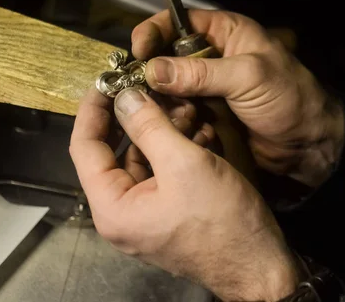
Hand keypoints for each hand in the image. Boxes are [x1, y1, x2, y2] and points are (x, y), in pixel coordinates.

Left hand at [70, 88, 300, 300]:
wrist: (259, 264)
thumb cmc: (222, 221)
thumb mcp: (184, 164)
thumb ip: (149, 126)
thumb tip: (124, 97)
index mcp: (113, 207)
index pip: (84, 147)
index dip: (93, 109)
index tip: (105, 80)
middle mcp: (122, 213)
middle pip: (114, 151)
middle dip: (137, 118)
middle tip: (154, 90)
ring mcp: (145, 214)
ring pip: (142, 158)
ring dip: (162, 132)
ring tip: (188, 112)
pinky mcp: (167, 211)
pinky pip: (161, 172)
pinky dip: (176, 150)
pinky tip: (199, 134)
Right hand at [131, 10, 344, 186]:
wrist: (308, 144)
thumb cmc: (291, 98)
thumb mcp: (248, 76)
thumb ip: (200, 73)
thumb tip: (154, 70)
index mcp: (226, 33)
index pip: (179, 21)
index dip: (155, 31)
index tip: (138, 50)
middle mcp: (213, 56)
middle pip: (167, 55)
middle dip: (152, 71)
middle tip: (138, 87)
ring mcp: (208, 87)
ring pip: (170, 87)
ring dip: (163, 99)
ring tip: (162, 110)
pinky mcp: (206, 113)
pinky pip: (179, 111)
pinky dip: (173, 117)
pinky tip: (175, 125)